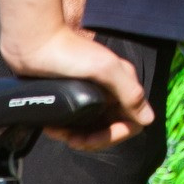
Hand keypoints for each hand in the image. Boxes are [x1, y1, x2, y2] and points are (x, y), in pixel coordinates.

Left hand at [0, 24, 153, 150]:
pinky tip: (53, 127)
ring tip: (57, 132)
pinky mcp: (73, 97)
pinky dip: (67, 129)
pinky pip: (77, 122)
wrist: (34, 44)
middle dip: (92, 139)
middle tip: (70, 139)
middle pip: (111, 128)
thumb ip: (129, 92)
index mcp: (123, 82)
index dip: (115, 135)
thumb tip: (149, 120)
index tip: (91, 139)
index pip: (132, 121)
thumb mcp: (104, 69)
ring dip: (77, 136)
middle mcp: (111, 90)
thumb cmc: (70, 53)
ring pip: (93, 127)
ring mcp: (91, 94)